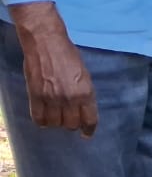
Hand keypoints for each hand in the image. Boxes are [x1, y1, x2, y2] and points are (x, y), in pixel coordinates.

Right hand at [9, 2, 96, 136]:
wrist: (46, 41)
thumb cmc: (68, 55)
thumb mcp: (85, 76)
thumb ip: (84, 94)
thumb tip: (83, 109)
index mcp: (86, 93)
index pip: (90, 121)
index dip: (88, 130)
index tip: (86, 134)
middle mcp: (70, 98)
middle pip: (71, 124)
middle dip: (71, 124)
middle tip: (68, 118)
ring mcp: (52, 98)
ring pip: (55, 123)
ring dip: (56, 122)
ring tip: (55, 116)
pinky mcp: (36, 95)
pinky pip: (38, 118)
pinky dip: (41, 121)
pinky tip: (43, 118)